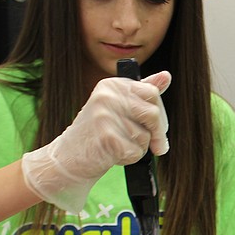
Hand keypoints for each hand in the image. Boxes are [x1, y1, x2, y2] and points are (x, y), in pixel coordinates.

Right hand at [21, 71, 170, 212]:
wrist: (68, 157)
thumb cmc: (97, 132)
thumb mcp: (119, 107)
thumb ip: (142, 92)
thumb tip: (166, 76)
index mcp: (111, 85)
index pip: (152, 93)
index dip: (161, 114)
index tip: (159, 127)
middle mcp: (107, 97)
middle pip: (153, 113)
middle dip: (158, 133)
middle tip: (156, 146)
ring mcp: (105, 117)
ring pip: (146, 135)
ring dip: (140, 147)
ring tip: (119, 145)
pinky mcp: (106, 138)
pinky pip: (136, 151)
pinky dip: (131, 158)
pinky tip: (114, 155)